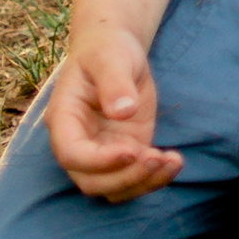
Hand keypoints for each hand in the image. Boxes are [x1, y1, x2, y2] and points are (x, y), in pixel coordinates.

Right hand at [49, 24, 179, 200]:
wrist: (116, 52)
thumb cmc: (106, 51)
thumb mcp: (109, 57)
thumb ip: (114, 81)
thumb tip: (123, 111)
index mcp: (64, 119)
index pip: (72, 154)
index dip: (99, 161)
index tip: (132, 150)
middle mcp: (79, 143)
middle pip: (92, 181)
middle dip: (125, 177)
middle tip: (157, 158)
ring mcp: (102, 152)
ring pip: (114, 188)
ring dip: (143, 183)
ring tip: (172, 162)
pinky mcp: (126, 152)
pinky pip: (134, 177)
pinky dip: (154, 177)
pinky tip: (175, 161)